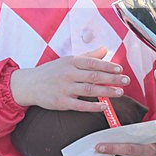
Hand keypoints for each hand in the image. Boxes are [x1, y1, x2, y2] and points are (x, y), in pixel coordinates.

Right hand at [10, 46, 129, 110]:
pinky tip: (104, 106)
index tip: (120, 69)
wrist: (29, 85)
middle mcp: (68, 74)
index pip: (93, 62)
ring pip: (89, 90)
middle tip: (126, 80)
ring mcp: (64, 89)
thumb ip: (88, 56)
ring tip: (120, 92)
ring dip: (106, 91)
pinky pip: (80, 105)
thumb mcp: (68, 60)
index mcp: (71, 62)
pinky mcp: (61, 102)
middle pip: (94, 76)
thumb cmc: (52, 71)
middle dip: (112, 78)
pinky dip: (93, 106)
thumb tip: (105, 49)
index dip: (108, 65)